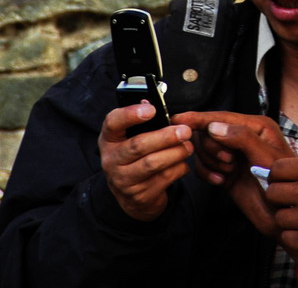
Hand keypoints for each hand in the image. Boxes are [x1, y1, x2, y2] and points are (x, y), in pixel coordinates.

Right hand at [99, 101, 192, 221]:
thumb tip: (150, 101)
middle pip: (139, 145)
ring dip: (176, 153)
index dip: (131, 114)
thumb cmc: (135, 157)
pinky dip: (178, 169)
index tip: (151, 109)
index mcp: (109, 139)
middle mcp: (111, 160)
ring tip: (188, 146)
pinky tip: (183, 163)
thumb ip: (141, 122)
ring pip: (153, 164)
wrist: (131, 195)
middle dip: (165, 136)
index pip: (113, 122)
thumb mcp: (131, 137)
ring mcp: (123, 180)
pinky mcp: (138, 196)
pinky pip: (163, 179)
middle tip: (185, 130)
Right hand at [173, 111, 294, 234]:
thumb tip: (214, 127)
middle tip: (229, 163)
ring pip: (204, 149)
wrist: (282, 217)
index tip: (178, 119)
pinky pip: (203, 166)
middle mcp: (243, 137)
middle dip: (212, 148)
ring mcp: (233, 154)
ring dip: (211, 162)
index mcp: (257, 127)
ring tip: (229, 173)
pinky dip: (207, 173)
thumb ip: (243, 138)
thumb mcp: (266, 158)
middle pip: (208, 132)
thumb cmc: (284, 186)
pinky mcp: (225, 171)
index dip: (199, 118)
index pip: (222, 117)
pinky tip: (221, 181)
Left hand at [265, 158, 297, 264]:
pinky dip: (295, 238)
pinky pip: (285, 237)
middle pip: (272, 192)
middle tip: (295, 205)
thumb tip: (281, 173)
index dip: (278, 177)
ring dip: (289, 221)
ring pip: (278, 217)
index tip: (284, 184)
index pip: (277, 168)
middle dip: (281, 200)